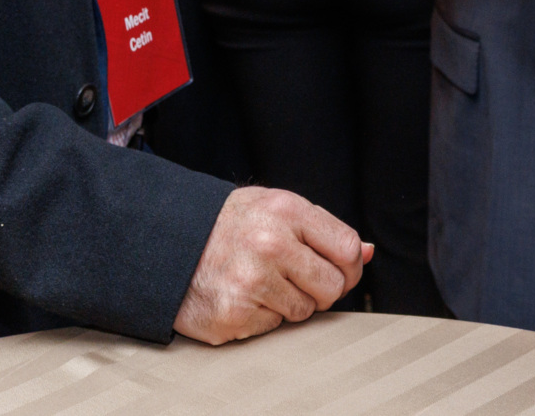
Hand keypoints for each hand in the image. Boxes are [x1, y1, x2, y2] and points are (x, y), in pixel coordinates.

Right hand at [172, 185, 371, 344]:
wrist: (168, 242)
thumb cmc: (228, 226)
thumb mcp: (274, 208)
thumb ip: (321, 228)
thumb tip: (366, 252)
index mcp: (286, 211)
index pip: (347, 247)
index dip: (350, 265)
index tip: (339, 269)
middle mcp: (270, 244)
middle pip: (333, 286)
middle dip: (322, 289)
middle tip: (297, 279)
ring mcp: (251, 281)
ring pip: (305, 311)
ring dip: (290, 303)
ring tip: (262, 282)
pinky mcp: (234, 314)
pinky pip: (274, 326)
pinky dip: (263, 316)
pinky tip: (243, 295)